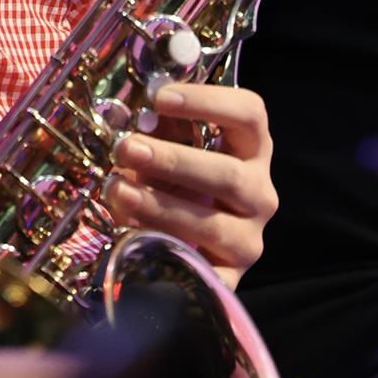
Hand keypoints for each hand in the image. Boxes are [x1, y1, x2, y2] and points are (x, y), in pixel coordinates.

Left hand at [102, 80, 278, 288]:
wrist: (189, 247)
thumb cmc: (177, 184)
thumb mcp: (171, 149)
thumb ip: (161, 128)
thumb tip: (140, 109)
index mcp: (252, 150)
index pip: (250, 114)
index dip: (207, 101)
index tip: (159, 97)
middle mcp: (260, 194)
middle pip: (229, 174)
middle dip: (173, 160)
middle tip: (127, 148)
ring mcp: (249, 240)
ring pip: (211, 223)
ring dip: (158, 205)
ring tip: (116, 189)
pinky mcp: (230, 279)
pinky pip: (199, 269)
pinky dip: (164, 251)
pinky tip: (131, 236)